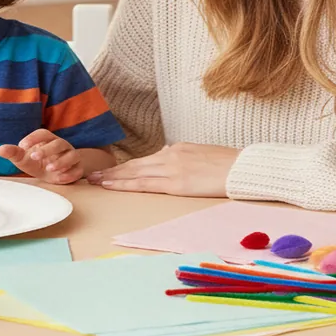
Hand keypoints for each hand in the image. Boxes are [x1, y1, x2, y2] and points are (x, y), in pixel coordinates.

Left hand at [0, 129, 84, 183]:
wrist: (53, 174)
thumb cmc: (36, 163)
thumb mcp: (23, 158)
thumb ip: (12, 153)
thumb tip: (0, 150)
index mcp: (47, 139)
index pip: (43, 133)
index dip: (33, 138)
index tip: (22, 146)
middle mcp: (61, 145)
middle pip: (58, 143)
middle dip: (46, 150)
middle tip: (33, 156)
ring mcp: (71, 156)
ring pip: (72, 155)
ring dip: (61, 162)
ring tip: (49, 168)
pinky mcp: (77, 169)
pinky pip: (77, 170)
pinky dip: (70, 174)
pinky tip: (60, 178)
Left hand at [86, 143, 239, 196]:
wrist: (244, 167)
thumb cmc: (230, 165)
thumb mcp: (203, 156)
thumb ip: (184, 158)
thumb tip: (171, 161)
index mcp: (178, 149)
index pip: (146, 160)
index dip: (126, 166)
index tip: (111, 170)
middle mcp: (170, 155)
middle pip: (135, 165)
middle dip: (112, 171)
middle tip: (92, 175)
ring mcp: (172, 168)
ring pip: (134, 173)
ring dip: (113, 178)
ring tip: (95, 181)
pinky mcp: (176, 182)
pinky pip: (145, 184)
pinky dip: (125, 184)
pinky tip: (111, 186)